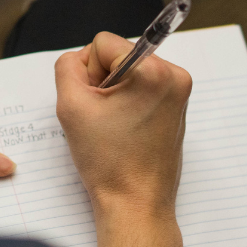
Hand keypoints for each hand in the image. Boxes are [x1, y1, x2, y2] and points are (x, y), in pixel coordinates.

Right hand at [54, 32, 192, 246]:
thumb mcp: (70, 107)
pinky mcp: (177, 107)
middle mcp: (174, 75)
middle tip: (103, 120)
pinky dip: (128, 104)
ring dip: (114, 94)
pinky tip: (124, 131)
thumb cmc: (108, 162)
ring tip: (114, 128)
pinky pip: (142, 88)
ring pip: (129, 71)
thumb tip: (80, 59)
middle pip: (118, 54)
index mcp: (153, 71)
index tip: (95, 106)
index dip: (88, 74)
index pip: (102, 43)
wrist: (135, 203)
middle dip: (103, 84)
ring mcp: (179, 92)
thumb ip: (67, 68)